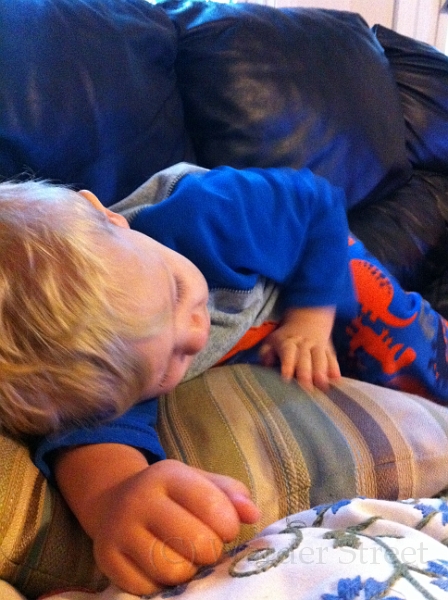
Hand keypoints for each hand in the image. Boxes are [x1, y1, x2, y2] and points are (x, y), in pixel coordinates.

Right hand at [56, 447, 259, 595]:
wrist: (114, 500)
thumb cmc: (170, 494)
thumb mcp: (199, 481)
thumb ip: (231, 493)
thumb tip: (253, 514)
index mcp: (168, 474)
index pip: (211, 505)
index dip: (228, 525)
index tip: (227, 529)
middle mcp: (140, 499)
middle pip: (196, 543)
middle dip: (211, 551)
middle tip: (207, 546)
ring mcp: (119, 529)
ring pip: (172, 570)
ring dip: (188, 571)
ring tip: (185, 556)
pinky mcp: (106, 558)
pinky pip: (147, 588)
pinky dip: (161, 583)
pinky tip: (160, 565)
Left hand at [259, 306, 339, 390]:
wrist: (308, 321)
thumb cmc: (285, 338)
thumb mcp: (271, 342)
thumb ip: (266, 353)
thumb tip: (267, 363)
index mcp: (288, 342)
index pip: (288, 352)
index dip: (287, 364)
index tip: (286, 377)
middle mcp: (304, 344)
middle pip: (305, 357)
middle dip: (306, 372)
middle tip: (306, 388)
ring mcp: (318, 347)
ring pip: (320, 358)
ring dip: (322, 372)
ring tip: (323, 385)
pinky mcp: (329, 350)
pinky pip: (333, 359)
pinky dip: (335, 369)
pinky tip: (336, 381)